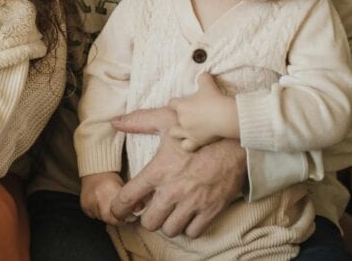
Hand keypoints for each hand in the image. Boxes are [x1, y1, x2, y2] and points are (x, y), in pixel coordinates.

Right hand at [80, 172, 124, 225]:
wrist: (95, 172)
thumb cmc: (110, 179)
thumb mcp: (122, 186)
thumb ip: (129, 199)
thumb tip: (138, 209)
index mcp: (110, 190)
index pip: (117, 213)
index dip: (121, 218)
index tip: (125, 218)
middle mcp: (98, 196)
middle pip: (107, 218)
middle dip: (113, 220)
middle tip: (118, 217)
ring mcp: (89, 201)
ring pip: (99, 217)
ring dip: (105, 215)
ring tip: (108, 207)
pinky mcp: (84, 204)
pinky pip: (92, 215)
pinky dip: (97, 213)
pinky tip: (99, 205)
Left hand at [109, 107, 244, 237]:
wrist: (236, 143)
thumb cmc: (199, 131)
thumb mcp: (167, 119)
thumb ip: (139, 121)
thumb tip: (115, 121)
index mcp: (158, 170)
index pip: (128, 197)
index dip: (119, 208)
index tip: (119, 210)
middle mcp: (173, 191)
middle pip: (149, 222)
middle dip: (148, 217)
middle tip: (153, 208)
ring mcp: (192, 203)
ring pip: (170, 230)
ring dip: (168, 223)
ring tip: (171, 212)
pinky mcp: (210, 211)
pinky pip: (192, 232)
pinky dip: (189, 227)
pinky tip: (188, 215)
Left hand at [168, 73, 238, 151]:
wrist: (225, 116)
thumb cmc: (215, 99)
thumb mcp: (207, 84)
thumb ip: (202, 78)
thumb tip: (202, 74)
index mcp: (182, 105)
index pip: (171, 103)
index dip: (177, 103)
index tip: (184, 103)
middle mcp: (182, 119)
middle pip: (175, 118)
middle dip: (180, 117)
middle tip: (190, 116)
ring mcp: (188, 131)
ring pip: (174, 133)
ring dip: (178, 131)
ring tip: (186, 129)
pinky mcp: (196, 141)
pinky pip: (186, 146)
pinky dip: (188, 145)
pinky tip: (193, 142)